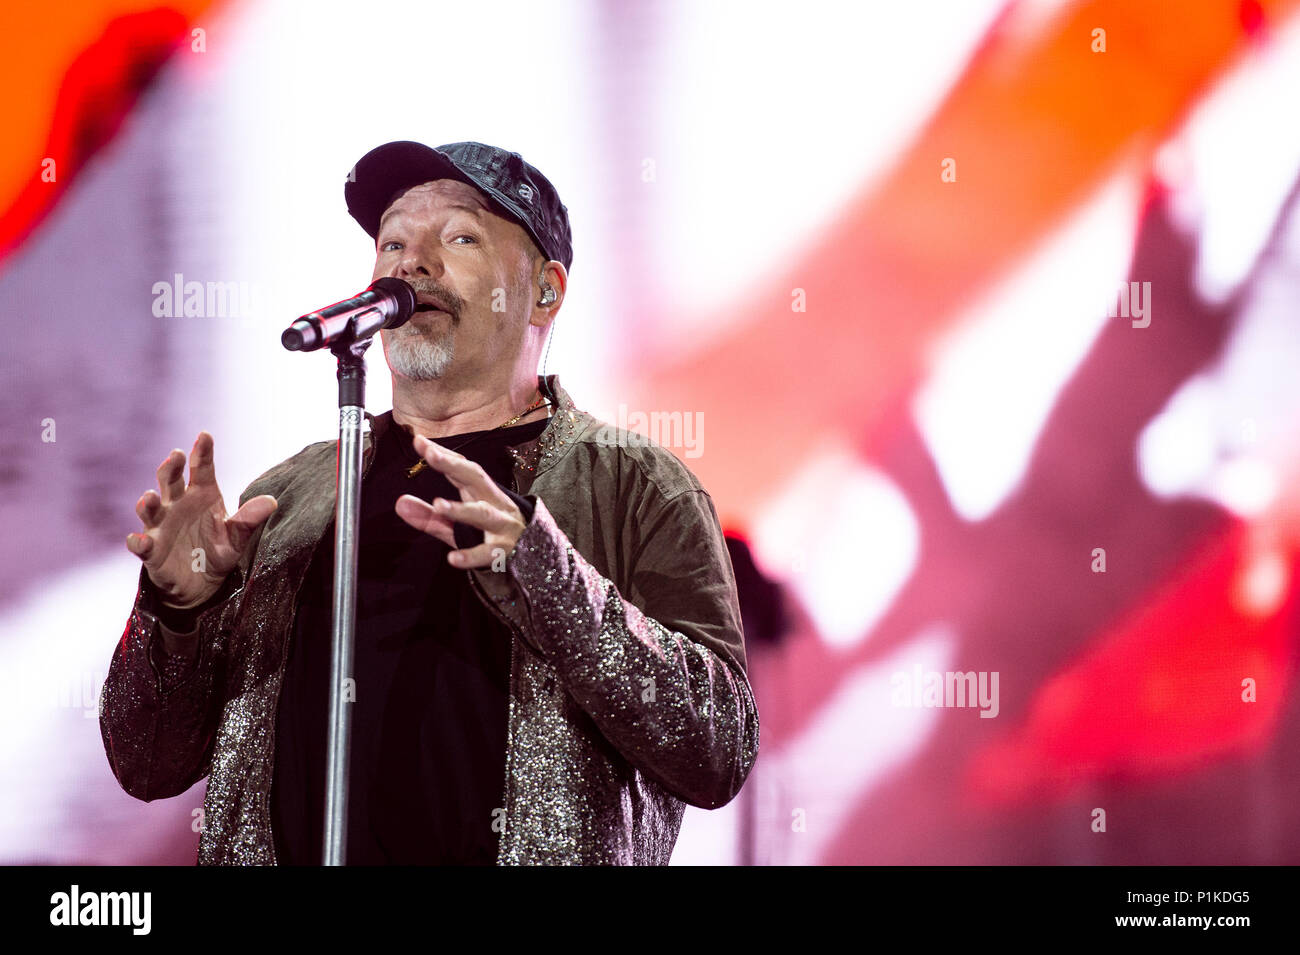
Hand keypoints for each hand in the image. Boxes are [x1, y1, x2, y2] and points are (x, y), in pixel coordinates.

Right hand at [125, 431, 277, 607]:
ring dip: (148, 502)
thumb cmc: (218, 551)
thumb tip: (272, 501)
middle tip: (176, 455)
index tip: (205, 435)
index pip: (202, 469)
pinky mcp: (151, 549)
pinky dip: (138, 541)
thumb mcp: (238, 537)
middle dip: (171, 467)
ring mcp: (161, 525)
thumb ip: (249, 520)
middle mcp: (178, 504)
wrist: (201, 584)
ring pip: (151, 508)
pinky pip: (141, 544)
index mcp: (202, 495)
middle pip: (170, 480)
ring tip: (151, 497)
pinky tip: (141, 540)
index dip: (202, 452)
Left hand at [394, 434, 525, 569]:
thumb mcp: (456, 526)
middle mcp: (493, 503)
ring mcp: (502, 526)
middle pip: (476, 478)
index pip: (461, 468)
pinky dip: (471, 555)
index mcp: (481, 493)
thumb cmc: (491, 536)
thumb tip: (399, 503)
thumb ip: (429, 517)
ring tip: (438, 505)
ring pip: (483, 514)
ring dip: (461, 509)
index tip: (419, 441)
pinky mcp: (505, 551)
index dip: (442, 454)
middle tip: (431, 455)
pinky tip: (453, 559)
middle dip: (454, 465)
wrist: (534, 558)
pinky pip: (488, 553)